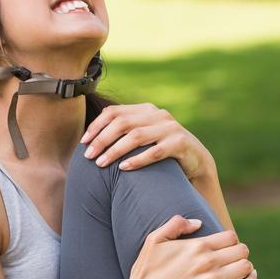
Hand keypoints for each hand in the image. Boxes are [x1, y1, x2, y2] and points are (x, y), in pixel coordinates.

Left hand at [81, 103, 215, 181]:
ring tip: (101, 163)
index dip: (96, 126)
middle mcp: (158, 115)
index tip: (83, 142)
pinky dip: (137, 160)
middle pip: (122, 123)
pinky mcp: (180, 143)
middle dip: (102, 139)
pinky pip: (155, 151)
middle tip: (88, 156)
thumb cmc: (162, 151)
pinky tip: (123, 168)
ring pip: (136, 136)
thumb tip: (90, 138)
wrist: (196, 161)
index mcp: (146, 110)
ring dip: (115, 150)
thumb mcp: (144, 137)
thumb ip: (125, 133)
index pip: (114, 112)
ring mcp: (170, 128)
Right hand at [125, 215, 256, 278]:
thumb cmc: (146, 272)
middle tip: (231, 260)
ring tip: (239, 270)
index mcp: (197, 246)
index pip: (231, 236)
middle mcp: (208, 261)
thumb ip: (176, 224)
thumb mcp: (154, 240)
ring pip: (246, 266)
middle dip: (239, 253)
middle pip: (242, 250)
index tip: (225, 248)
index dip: (230, 241)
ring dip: (245, 267)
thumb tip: (198, 222)